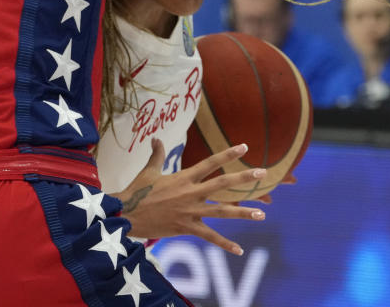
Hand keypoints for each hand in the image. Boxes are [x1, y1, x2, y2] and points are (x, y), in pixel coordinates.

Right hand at [114, 139, 266, 255]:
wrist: (126, 215)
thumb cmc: (137, 192)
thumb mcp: (148, 171)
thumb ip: (157, 154)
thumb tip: (155, 138)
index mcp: (184, 177)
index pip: (210, 162)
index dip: (228, 154)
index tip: (245, 147)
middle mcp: (191, 193)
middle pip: (223, 183)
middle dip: (244, 178)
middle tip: (263, 173)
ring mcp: (190, 211)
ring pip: (222, 211)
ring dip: (243, 212)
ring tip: (262, 214)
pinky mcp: (186, 228)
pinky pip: (210, 236)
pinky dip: (225, 244)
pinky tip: (239, 250)